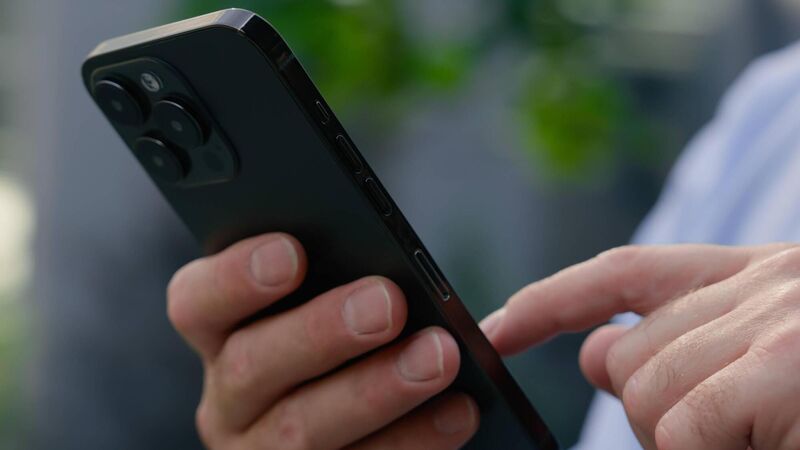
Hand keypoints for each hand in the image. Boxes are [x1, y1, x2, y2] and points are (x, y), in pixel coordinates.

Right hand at [167, 233, 477, 448]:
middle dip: (323, 332)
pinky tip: (458, 412)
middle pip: (251, 364)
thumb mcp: (338, 306)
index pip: (197, 301)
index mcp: (223, 334)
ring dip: (376, 391)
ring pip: (300, 430)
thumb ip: (356, 281)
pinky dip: (412, 442)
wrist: (364, 431)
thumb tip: (419, 287)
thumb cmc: (351, 346)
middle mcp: (230, 398)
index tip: (291, 252)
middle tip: (388, 303)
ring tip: (438, 357)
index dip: (235, 277)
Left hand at [481, 244, 799, 449]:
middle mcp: (762, 284)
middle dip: (651, 414)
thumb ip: (679, 345)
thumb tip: (596, 353)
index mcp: (754, 275)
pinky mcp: (783, 369)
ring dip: (681, 442)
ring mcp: (772, 321)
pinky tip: (761, 447)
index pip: (624, 271)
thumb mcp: (762, 359)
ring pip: (643, 394)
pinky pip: (682, 428)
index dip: (552, 300)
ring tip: (750, 439)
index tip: (498, 330)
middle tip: (722, 435)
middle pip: (624, 354)